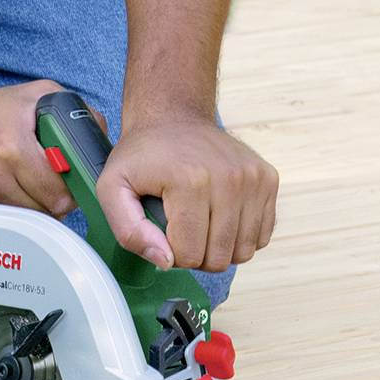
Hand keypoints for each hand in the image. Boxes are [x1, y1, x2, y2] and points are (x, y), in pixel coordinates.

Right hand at [0, 79, 77, 215]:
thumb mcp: (35, 96)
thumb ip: (76, 113)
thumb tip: (101, 140)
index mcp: (13, 146)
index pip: (60, 195)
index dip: (68, 192)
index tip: (64, 184)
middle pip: (43, 214)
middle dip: (50, 203)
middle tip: (42, 186)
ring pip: (22, 225)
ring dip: (28, 212)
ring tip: (20, 189)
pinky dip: (2, 216)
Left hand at [95, 116, 277, 273]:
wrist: (173, 117)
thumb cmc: (142, 155)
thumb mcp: (112, 188)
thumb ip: (129, 231)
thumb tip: (166, 262)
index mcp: (190, 181)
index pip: (189, 255)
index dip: (170, 252)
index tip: (162, 229)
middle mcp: (230, 179)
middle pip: (219, 258)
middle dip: (196, 254)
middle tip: (180, 229)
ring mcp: (254, 178)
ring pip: (244, 252)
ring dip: (220, 248)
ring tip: (200, 224)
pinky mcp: (268, 179)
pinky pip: (262, 236)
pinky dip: (240, 236)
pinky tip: (220, 217)